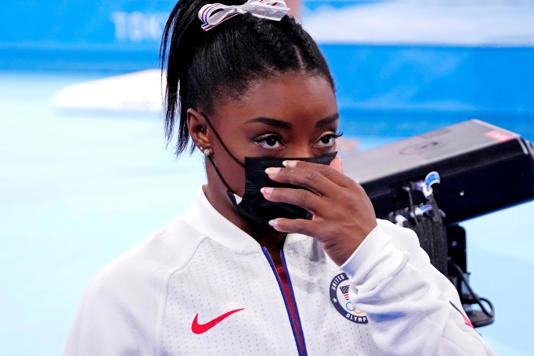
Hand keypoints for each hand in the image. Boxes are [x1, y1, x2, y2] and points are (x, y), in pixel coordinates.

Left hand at [261, 158, 376, 264]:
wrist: (372, 254)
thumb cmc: (362, 228)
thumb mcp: (358, 200)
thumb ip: (342, 183)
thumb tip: (334, 163)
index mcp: (350, 188)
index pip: (322, 170)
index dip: (301, 166)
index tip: (286, 165)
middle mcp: (342, 198)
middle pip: (309, 179)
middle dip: (287, 174)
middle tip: (270, 173)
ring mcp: (334, 214)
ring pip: (302, 198)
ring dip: (280, 194)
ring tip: (266, 192)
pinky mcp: (327, 232)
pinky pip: (301, 225)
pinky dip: (285, 223)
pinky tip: (274, 222)